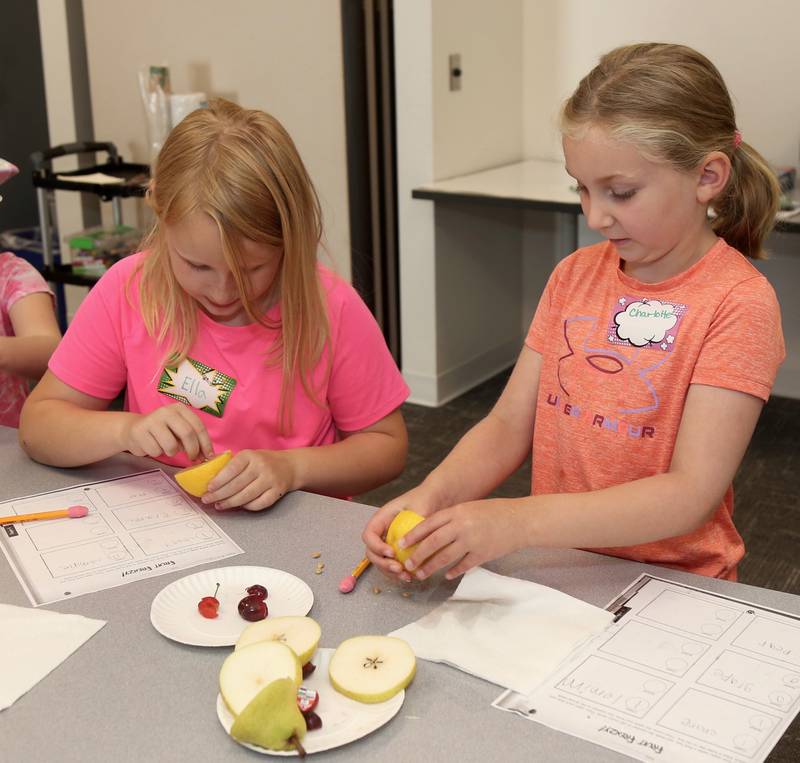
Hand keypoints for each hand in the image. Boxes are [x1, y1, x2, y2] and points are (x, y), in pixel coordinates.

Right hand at [121, 404, 212, 459]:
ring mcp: (152, 420)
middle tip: (193, 458)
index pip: (198, 426)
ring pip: (171, 446)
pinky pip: (156, 451)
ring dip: (172, 452)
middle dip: (193, 450)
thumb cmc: (162, 432)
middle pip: (187, 434)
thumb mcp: (178, 430)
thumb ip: (192, 439)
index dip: (205, 443)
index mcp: (179, 409)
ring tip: (166, 447)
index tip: (208, 456)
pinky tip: (152, 445)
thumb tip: (206, 455)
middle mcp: (166, 411)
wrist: (133, 429)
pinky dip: (157, 453)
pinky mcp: (139, 431)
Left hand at [202, 449, 295, 510]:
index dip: (218, 480)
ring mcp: (271, 479)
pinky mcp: (278, 491)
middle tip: (208, 500)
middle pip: (236, 485)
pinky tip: (239, 506)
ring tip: (220, 505)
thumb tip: (209, 478)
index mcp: (250, 455)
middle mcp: (261, 466)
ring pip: (246, 496)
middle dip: (219, 494)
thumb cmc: (263, 462)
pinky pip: (259, 503)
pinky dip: (247, 507)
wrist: (290, 465)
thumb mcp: (248, 457)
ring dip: (230, 503)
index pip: (231, 469)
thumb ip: (232, 465)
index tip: (208, 488)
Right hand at [362, 484, 442, 582]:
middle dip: (383, 563)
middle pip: (372, 552)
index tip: (392, 553)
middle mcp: (382, 531)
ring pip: (381, 561)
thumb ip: (414, 522)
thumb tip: (408, 541)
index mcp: (382, 518)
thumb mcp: (420, 506)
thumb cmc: (425, 499)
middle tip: (399, 569)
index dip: (376, 546)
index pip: (369, 535)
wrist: (435, 499)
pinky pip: (392, 564)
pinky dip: (398, 573)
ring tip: (406, 577)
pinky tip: (410, 577)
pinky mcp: (398, 550)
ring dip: (390, 572)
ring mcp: (389, 541)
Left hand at [399, 499, 527, 580]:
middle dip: (417, 554)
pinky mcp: (482, 554)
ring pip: (445, 557)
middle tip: (407, 563)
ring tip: (420, 573)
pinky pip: (463, 566)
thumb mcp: (469, 508)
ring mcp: (472, 541)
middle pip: (433, 542)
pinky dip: (453, 572)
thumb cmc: (493, 512)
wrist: (519, 520)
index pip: (429, 524)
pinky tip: (446, 576)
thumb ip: (451, 518)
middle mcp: (462, 526)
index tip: (401, 543)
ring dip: (430, 567)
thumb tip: (430, 532)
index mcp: (457, 512)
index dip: (413, 535)